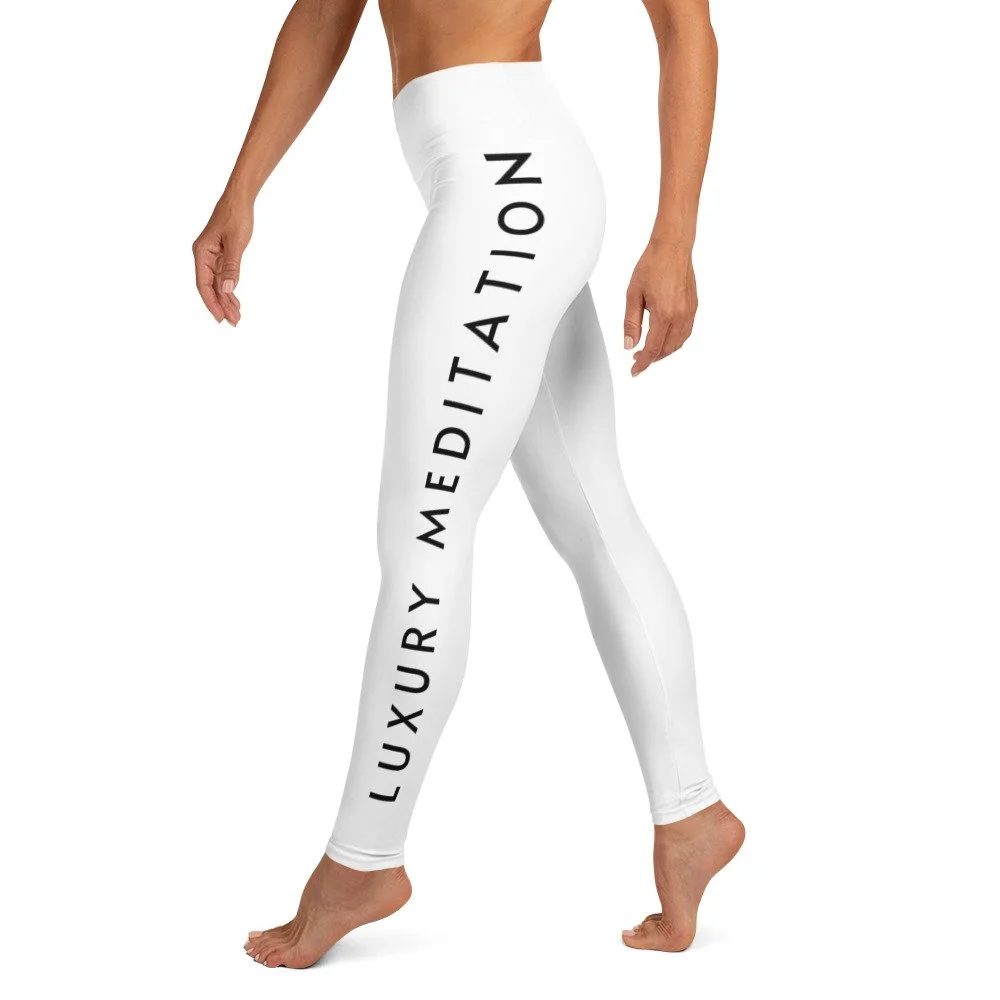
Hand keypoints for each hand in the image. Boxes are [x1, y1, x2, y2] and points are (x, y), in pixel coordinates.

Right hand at [192, 196, 253, 325]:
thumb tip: (227, 289)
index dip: (211, 302)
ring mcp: (212, 257)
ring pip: (217, 284)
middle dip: (221, 305)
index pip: (203, 284)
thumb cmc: (236, 216)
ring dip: (226, 300)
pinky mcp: (221, 255)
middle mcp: (204, 256)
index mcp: (202, 252)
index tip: (220, 318)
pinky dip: (229, 290)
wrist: (239, 199)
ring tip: (237, 317)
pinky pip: (223, 277)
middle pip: (210, 287)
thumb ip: (232, 266)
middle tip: (235, 322)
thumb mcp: (236, 242)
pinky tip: (235, 302)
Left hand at [623, 240, 698, 375]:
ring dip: (664, 352)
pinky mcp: (693, 307)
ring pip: (678, 343)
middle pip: (666, 349)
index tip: (634, 371)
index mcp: (664, 314)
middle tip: (637, 360)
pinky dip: (674, 342)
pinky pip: (685, 333)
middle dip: (652, 359)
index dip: (643, 363)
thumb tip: (629, 345)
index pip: (653, 349)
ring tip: (649, 352)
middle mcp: (680, 316)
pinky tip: (664, 339)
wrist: (673, 247)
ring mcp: (689, 312)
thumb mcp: (633, 295)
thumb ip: (631, 323)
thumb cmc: (652, 265)